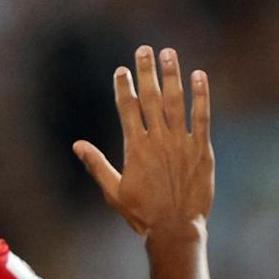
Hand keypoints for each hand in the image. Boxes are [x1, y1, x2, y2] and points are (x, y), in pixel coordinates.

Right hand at [74, 46, 212, 235]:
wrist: (175, 229)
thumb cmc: (142, 214)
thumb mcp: (114, 192)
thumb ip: (97, 165)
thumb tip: (77, 145)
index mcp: (135, 148)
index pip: (127, 108)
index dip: (124, 86)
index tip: (122, 69)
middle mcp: (157, 140)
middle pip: (150, 98)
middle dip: (146, 71)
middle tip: (144, 50)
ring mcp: (180, 143)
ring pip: (175, 102)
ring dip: (172, 75)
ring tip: (169, 53)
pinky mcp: (201, 150)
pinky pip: (201, 117)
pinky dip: (200, 95)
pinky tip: (199, 76)